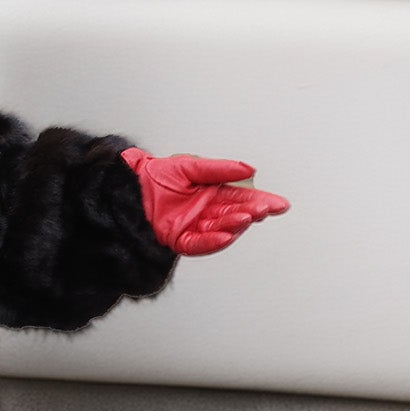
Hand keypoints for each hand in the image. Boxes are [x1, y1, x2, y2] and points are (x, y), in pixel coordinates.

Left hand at [120, 148, 289, 257]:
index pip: (243, 198)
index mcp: (214, 194)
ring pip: (221, 229)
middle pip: (236, 214)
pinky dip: (213, 241)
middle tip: (265, 209)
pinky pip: (199, 243)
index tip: (278, 203)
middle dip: (252, 212)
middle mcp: (208, 212)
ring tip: (247, 217)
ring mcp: (195, 227)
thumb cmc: (157, 177)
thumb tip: (249, 170)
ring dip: (235, 224)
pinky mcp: (181, 240)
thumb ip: (219, 169)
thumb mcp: (191, 167)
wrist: (130, 188)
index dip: (261, 201)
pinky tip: (226, 236)